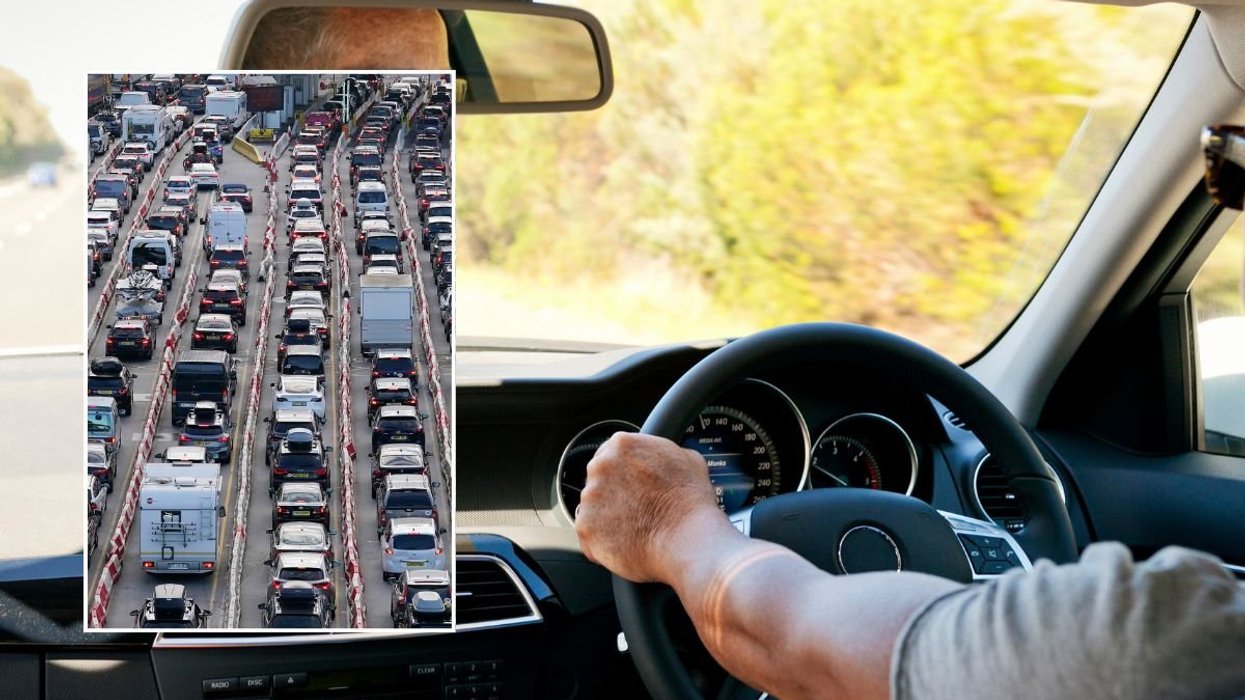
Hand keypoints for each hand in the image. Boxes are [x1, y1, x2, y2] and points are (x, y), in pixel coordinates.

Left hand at [575, 432, 722, 582]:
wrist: (687, 540)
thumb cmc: (690, 503)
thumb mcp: (688, 459)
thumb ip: (664, 453)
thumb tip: (663, 460)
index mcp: (622, 445)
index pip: (609, 452)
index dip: (621, 470)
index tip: (628, 483)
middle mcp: (600, 466)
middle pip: (598, 478)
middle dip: (613, 493)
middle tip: (636, 508)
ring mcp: (590, 497)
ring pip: (593, 507)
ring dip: (607, 517)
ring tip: (635, 529)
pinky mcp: (585, 527)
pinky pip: (589, 535)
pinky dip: (602, 542)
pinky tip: (626, 543)